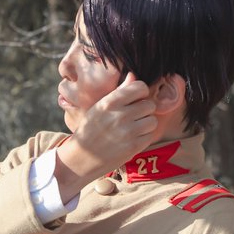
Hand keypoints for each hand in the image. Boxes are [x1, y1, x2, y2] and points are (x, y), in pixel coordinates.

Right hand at [55, 73, 157, 200]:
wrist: (81, 158)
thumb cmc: (90, 130)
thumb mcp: (99, 107)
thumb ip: (119, 92)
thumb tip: (133, 75)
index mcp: (109, 103)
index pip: (140, 87)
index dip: (141, 92)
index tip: (136, 98)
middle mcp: (119, 116)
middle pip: (149, 104)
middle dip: (144, 109)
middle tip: (135, 115)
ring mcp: (127, 132)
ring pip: (152, 120)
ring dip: (146, 123)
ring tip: (135, 127)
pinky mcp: (133, 147)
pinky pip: (150, 135)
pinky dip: (145, 136)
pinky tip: (133, 138)